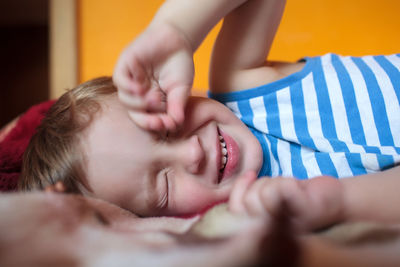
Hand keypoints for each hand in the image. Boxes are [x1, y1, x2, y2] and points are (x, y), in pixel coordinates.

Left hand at [113, 24, 193, 131]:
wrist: (177, 38)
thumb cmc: (180, 65)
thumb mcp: (181, 89)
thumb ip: (177, 106)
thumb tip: (176, 124)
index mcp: (150, 103)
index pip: (147, 119)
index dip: (154, 124)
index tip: (167, 126)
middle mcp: (138, 94)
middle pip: (134, 113)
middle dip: (146, 119)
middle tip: (159, 120)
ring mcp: (130, 80)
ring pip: (125, 99)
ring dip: (139, 104)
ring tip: (155, 98)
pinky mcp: (125, 66)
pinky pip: (119, 80)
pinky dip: (128, 87)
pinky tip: (140, 87)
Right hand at [228, 172, 344, 230]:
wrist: (332, 199)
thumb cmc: (296, 198)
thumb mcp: (265, 197)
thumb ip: (247, 196)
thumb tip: (242, 177)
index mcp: (260, 230)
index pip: (234, 212)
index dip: (238, 190)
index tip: (249, 175)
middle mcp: (271, 234)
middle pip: (248, 200)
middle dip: (261, 184)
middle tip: (277, 188)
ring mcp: (287, 226)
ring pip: (263, 192)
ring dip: (275, 182)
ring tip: (288, 190)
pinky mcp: (302, 212)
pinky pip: (281, 188)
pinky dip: (288, 182)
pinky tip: (298, 189)